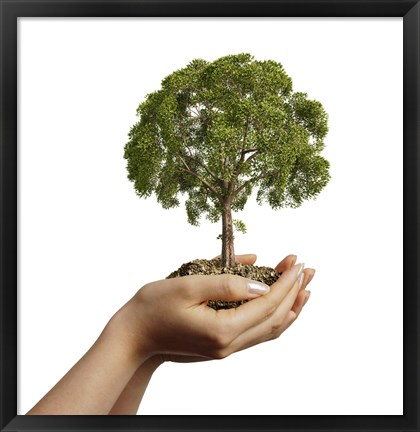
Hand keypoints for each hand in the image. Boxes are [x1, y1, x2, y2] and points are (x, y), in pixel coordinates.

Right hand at [116, 254, 313, 364]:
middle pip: (275, 319)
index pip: (267, 305)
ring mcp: (226, 349)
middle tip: (309, 270)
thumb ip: (226, 284)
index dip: (285, 283)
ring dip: (290, 307)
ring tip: (305, 289)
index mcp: (222, 330)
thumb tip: (260, 285)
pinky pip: (258, 335)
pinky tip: (282, 308)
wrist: (134, 337)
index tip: (298, 264)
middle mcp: (229, 345)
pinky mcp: (222, 347)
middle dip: (294, 293)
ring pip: (270, 331)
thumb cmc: (154, 307)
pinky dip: (275, 319)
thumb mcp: (187, 286)